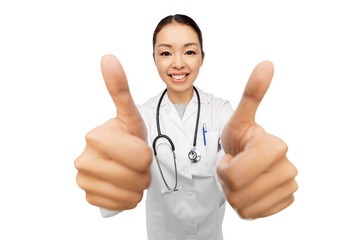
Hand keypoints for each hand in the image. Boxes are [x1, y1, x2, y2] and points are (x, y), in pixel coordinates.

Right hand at [74, 55, 151, 210]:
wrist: (118, 157)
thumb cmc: (127, 136)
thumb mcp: (129, 114)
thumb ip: (120, 89)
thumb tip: (108, 57)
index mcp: (95, 137)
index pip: (141, 157)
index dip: (146, 154)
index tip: (137, 146)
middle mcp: (83, 160)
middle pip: (138, 177)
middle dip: (144, 171)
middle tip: (135, 162)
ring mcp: (83, 181)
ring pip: (132, 194)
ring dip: (138, 186)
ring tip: (130, 173)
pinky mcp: (88, 197)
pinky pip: (122, 205)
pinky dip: (129, 198)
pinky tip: (122, 185)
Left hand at [217, 61, 297, 218]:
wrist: (249, 158)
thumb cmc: (240, 138)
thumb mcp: (239, 118)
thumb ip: (252, 93)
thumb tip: (267, 63)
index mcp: (275, 146)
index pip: (234, 175)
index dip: (224, 169)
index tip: (232, 157)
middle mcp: (289, 168)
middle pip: (238, 191)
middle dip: (228, 182)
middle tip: (234, 168)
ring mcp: (288, 187)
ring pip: (244, 206)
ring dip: (235, 194)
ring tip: (242, 179)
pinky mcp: (285, 201)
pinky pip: (254, 213)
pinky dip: (246, 204)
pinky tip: (251, 189)